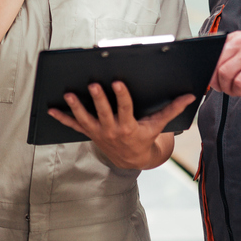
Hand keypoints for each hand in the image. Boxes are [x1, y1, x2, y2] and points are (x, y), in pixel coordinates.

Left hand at [48, 81, 194, 169]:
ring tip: (68, 94)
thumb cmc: (145, 137)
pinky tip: (50, 109)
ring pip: (85, 119)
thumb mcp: (158, 125)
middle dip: (98, 99)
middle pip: (104, 112)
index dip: (121, 96)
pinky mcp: (89, 132)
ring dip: (76, 107)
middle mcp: (112, 130)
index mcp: (129, 126)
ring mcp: (98, 132)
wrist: (131, 159)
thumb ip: (172, 109)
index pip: (125, 109)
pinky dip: (62, 118)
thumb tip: (190, 96)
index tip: (116, 82)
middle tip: (92, 84)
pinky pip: (73, 126)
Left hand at [211, 32, 240, 95]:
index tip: (212, 79)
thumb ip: (233, 54)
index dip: (209, 70)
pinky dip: (237, 91)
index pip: (212, 53)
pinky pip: (239, 82)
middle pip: (216, 65)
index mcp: (236, 37)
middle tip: (222, 88)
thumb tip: (214, 70)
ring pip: (225, 74)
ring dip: (226, 88)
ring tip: (234, 90)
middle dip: (215, 81)